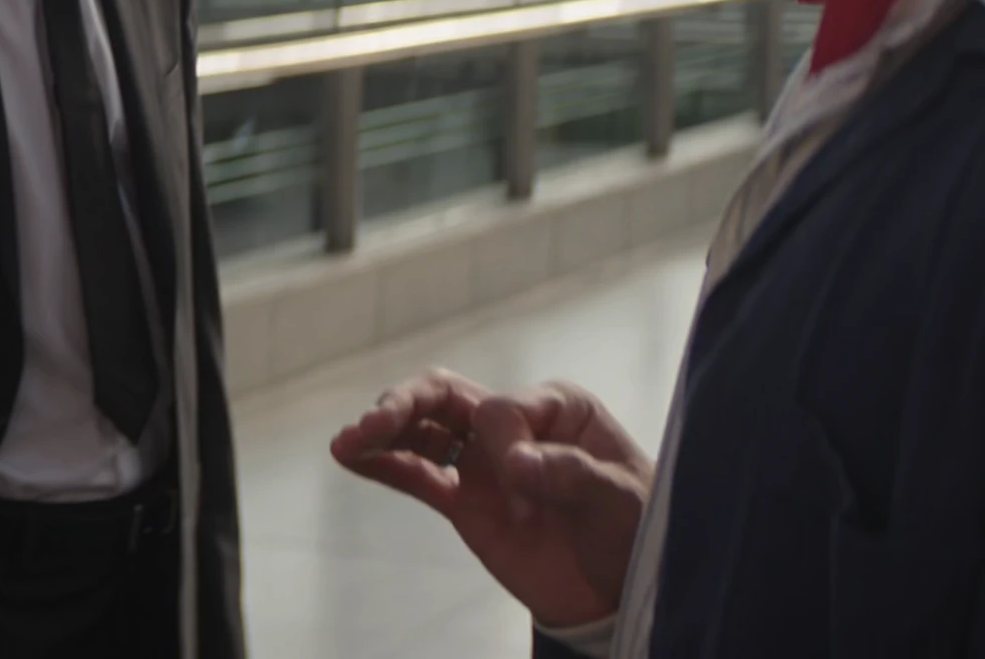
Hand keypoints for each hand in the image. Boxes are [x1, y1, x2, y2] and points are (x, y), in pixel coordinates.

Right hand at [330, 369, 650, 627]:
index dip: (502, 439)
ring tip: (348, 442)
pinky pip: (418, 475)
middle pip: (446, 396)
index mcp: (558, 407)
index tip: (523, 478)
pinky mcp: (467, 502)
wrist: (626, 588)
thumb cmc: (636, 528)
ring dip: (384, 431)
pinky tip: (350, 457)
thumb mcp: (619, 499)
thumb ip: (570, 476)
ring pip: (424, 430)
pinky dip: (385, 465)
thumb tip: (514, 464)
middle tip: (375, 424)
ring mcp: (485, 463)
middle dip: (406, 405)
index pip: (503, 406)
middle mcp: (515, 425)